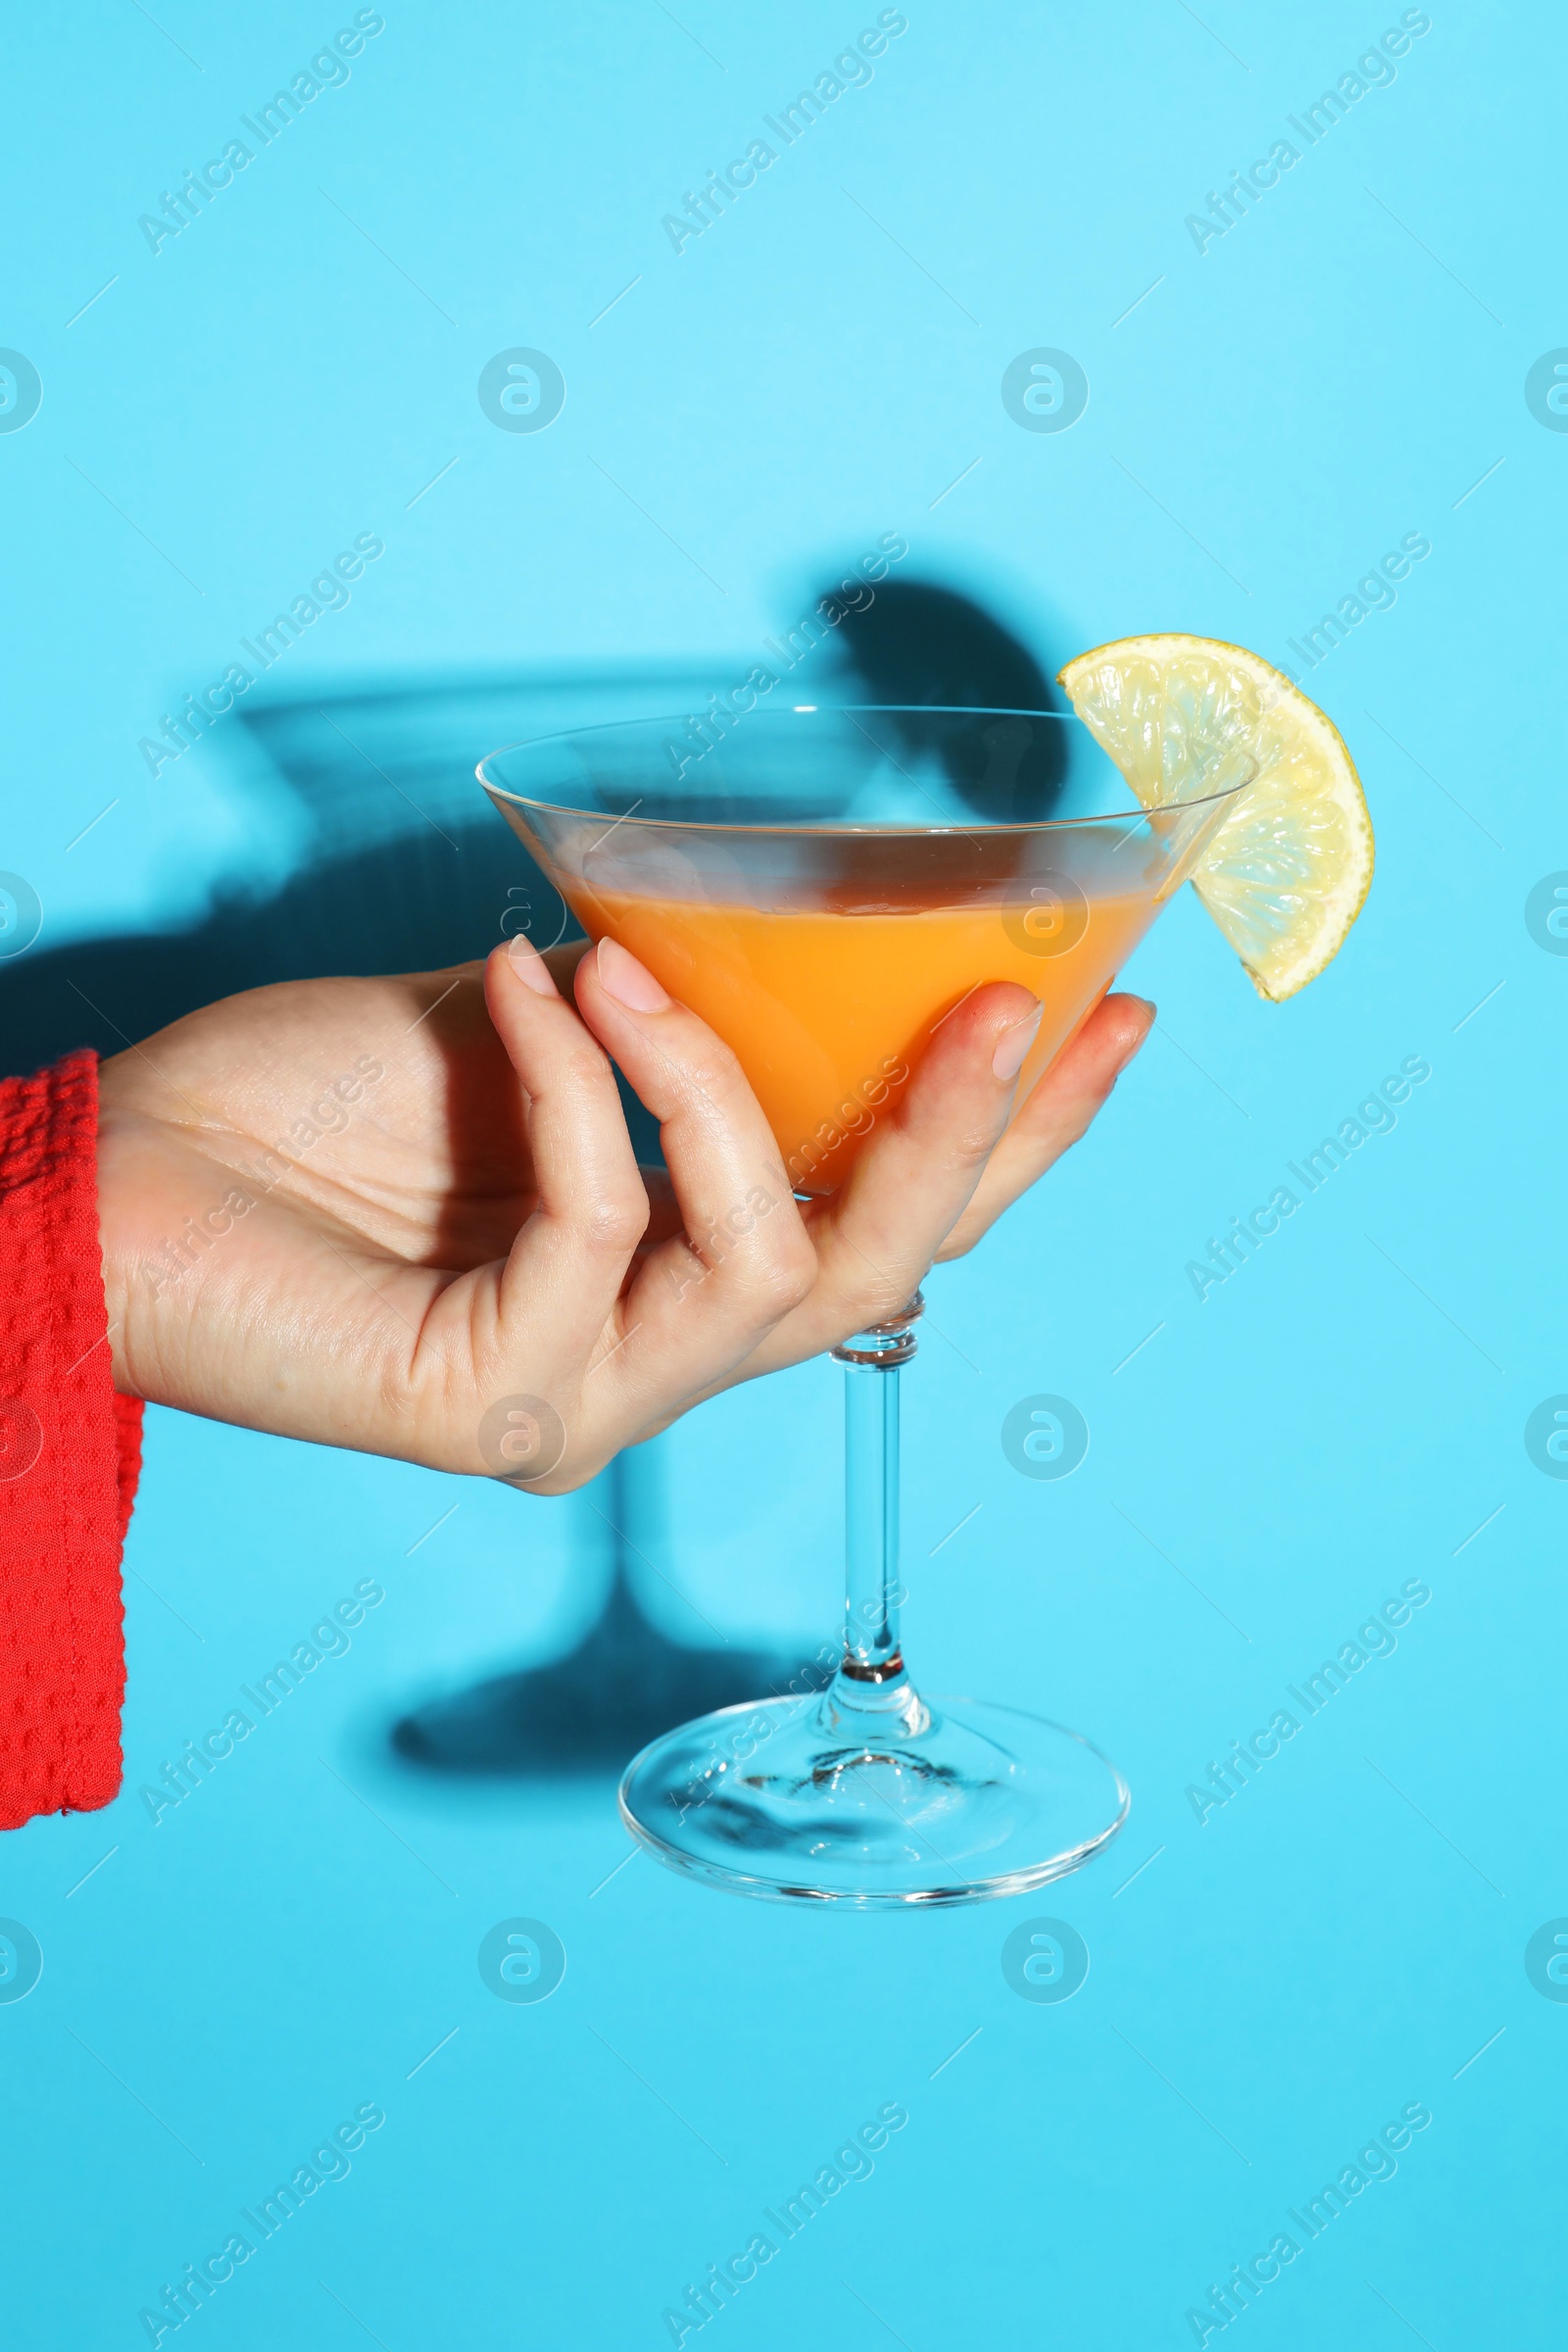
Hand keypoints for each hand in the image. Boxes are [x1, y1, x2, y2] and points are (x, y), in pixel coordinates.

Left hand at [98, 937, 1151, 1492]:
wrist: (116, 1185)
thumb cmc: (305, 1118)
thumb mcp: (526, 1041)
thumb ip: (654, 1030)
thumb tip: (760, 944)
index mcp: (675, 1280)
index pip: (882, 1219)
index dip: (1014, 1139)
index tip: (1114, 1015)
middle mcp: (655, 1363)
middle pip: (878, 1273)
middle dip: (969, 1137)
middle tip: (1013, 1001)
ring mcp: (588, 1403)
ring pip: (770, 1267)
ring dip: (730, 1092)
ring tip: (646, 970)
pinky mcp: (500, 1406)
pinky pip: (600, 1217)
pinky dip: (574, 1083)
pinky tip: (522, 986)